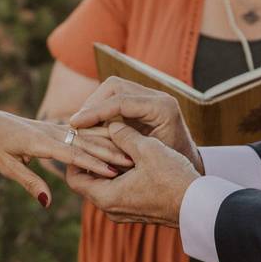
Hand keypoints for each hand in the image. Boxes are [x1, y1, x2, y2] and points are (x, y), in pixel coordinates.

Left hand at [0, 108, 132, 207]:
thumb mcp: (5, 166)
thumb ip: (29, 182)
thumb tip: (48, 202)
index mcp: (39, 141)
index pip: (73, 153)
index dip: (95, 163)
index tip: (115, 171)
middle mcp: (50, 131)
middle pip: (86, 142)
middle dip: (110, 152)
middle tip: (134, 161)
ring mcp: (53, 127)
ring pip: (86, 135)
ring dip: (108, 144)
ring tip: (131, 151)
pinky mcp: (54, 127)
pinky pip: (80, 132)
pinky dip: (98, 137)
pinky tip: (114, 140)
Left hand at [65, 122, 199, 227]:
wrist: (200, 206)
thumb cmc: (174, 179)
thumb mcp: (147, 149)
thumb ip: (125, 135)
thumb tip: (112, 124)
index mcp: (107, 197)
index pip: (73, 178)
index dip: (76, 156)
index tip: (83, 138)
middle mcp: (111, 209)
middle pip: (88, 182)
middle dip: (91, 160)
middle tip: (96, 138)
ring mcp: (125, 213)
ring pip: (104, 187)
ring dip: (107, 167)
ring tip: (114, 145)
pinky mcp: (138, 211)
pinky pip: (119, 192)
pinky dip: (119, 176)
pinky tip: (131, 158)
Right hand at [69, 77, 202, 172]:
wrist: (185, 174)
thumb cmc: (167, 171)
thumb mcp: (144, 159)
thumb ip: (122, 144)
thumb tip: (88, 135)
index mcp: (162, 108)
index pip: (121, 101)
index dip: (94, 112)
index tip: (75, 124)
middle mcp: (157, 97)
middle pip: (115, 87)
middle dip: (92, 104)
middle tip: (75, 124)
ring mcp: (150, 97)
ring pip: (113, 89)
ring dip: (94, 106)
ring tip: (81, 126)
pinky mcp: (142, 102)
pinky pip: (116, 97)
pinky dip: (101, 109)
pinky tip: (90, 126)